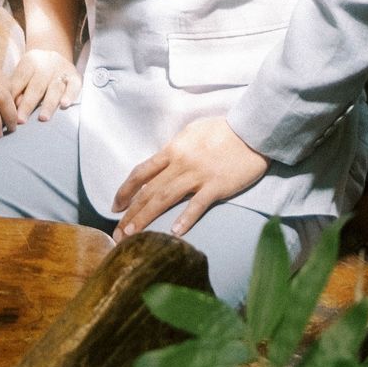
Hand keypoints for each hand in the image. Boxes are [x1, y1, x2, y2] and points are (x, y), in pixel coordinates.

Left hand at [11, 46, 81, 121]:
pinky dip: (69, 95)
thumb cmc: (34, 73)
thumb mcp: (24, 75)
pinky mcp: (75, 76)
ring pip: (55, 88)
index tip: (9, 112)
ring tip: (42, 118)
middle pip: (37, 85)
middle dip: (28, 105)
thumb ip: (18, 89)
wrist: (54, 59)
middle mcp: (47, 63)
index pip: (21, 78)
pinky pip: (74, 86)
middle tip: (21, 120)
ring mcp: (62, 69)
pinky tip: (64, 105)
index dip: (14, 95)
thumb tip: (15, 106)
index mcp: (30, 60)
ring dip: (48, 104)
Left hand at [113, 116, 267, 239]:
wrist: (251, 130)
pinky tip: (174, 233)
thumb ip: (176, 150)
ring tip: (132, 236)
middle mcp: (181, 163)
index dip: (126, 189)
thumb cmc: (222, 130)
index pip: (142, 171)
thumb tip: (163, 164)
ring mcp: (198, 175)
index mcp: (173, 149)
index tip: (116, 205)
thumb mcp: (192, 133)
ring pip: (165, 198)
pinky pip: (197, 205)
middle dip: (131, 212)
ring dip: (146, 218)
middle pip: (149, 190)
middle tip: (118, 232)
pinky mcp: (217, 186)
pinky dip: (185, 219)